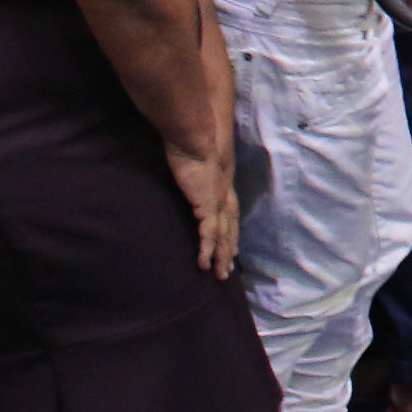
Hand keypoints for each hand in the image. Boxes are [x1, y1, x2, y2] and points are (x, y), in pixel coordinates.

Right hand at [168, 144, 238, 277]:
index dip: (231, 229)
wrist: (196, 136)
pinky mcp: (208, 206)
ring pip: (224, 235)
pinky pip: (209, 234)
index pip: (230, 211)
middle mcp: (225, 194)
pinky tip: (204, 264)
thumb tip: (179, 160)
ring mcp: (218, 201)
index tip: (232, 243)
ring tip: (220, 274)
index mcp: (223, 182)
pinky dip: (207, 250)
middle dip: (230, 248)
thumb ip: (188, 162)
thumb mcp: (191, 154)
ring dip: (222, 256)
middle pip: (231, 227)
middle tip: (228, 268)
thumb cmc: (191, 139)